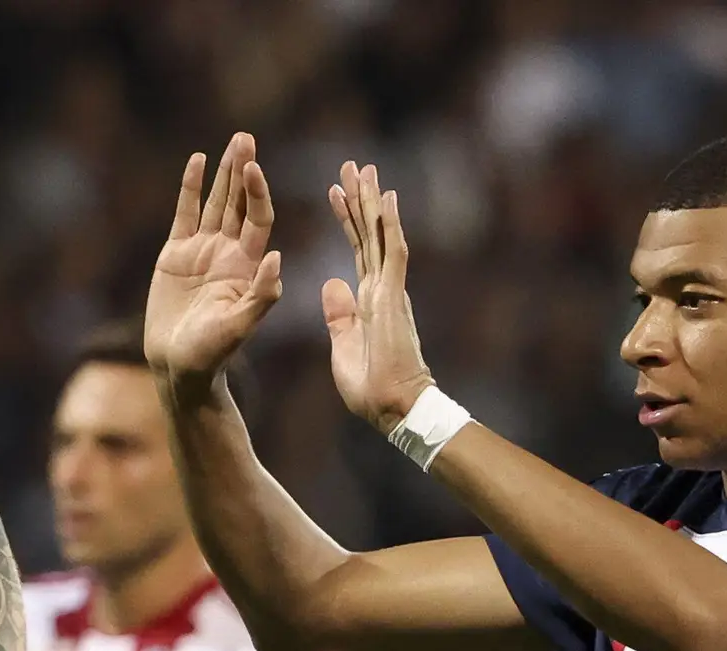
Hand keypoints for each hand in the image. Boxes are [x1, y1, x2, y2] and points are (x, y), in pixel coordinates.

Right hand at [144, 134, 285, 384]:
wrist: (180, 367)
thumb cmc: (213, 354)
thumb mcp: (240, 327)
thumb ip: (261, 295)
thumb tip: (278, 257)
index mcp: (248, 267)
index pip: (258, 219)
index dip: (257, 193)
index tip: (254, 168)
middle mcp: (229, 253)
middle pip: (239, 203)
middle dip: (243, 171)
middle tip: (246, 138)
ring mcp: (202, 251)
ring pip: (216, 203)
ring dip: (223, 173)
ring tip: (233, 142)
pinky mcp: (176, 254)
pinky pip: (185, 213)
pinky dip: (191, 188)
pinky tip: (197, 162)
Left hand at [322, 160, 433, 425]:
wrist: (392, 408)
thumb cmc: (371, 388)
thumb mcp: (343, 345)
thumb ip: (339, 314)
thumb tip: (331, 282)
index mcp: (369, 300)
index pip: (358, 250)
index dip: (347, 221)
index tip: (336, 192)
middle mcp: (382, 288)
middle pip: (369, 234)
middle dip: (360, 199)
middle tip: (353, 166)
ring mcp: (390, 290)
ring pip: (381, 234)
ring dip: (372, 201)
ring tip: (365, 169)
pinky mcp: (394, 297)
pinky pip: (393, 252)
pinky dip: (390, 224)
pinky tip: (388, 197)